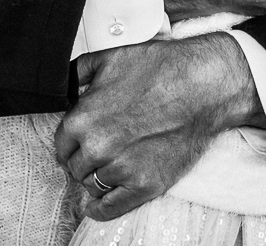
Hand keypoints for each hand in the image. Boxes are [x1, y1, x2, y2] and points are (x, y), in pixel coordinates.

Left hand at [55, 33, 261, 221]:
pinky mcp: (145, 185)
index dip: (72, 142)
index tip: (82, 142)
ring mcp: (121, 169)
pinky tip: (97, 205)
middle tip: (103, 149)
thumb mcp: (111, 58)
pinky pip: (110, 208)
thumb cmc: (162, 68)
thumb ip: (79, 72)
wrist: (204, 85)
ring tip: (114, 163)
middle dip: (85, 159)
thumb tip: (64, 85)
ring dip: (98, 177)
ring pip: (92, 185)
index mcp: (83, 119)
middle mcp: (97, 148)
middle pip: (75, 167)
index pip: (61, 144)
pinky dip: (101, 209)